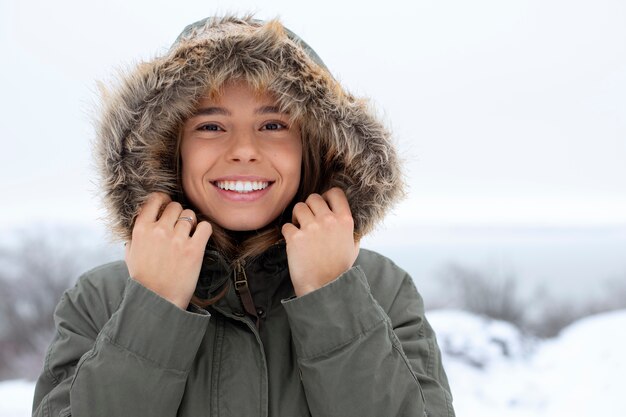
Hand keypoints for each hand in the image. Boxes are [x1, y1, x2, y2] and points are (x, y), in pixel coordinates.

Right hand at [125, 192, 211, 308]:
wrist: (158, 301)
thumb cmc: (144, 280)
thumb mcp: (130, 255)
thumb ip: (135, 237)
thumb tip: (141, 224)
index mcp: (141, 230)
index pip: (154, 200)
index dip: (163, 200)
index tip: (166, 205)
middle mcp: (159, 231)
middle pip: (175, 206)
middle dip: (178, 214)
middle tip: (178, 226)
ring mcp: (177, 239)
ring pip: (190, 215)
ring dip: (191, 223)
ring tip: (188, 235)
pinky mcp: (194, 249)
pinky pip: (205, 227)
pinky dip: (204, 230)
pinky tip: (200, 238)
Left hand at [281, 187, 359, 296]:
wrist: (325, 288)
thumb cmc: (339, 270)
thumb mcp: (353, 247)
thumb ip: (351, 230)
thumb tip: (348, 219)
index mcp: (345, 220)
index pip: (335, 192)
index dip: (327, 196)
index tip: (323, 205)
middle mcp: (328, 220)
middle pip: (313, 198)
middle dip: (309, 207)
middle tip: (308, 220)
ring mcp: (311, 228)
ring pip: (298, 207)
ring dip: (297, 217)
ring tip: (300, 230)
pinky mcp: (295, 238)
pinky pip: (286, 225)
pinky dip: (288, 233)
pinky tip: (293, 243)